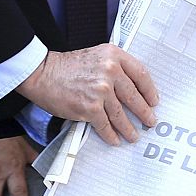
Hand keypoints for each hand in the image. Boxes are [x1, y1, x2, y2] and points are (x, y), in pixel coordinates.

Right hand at [16, 45, 157, 145]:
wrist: (42, 73)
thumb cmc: (67, 66)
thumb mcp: (96, 56)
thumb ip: (114, 67)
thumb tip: (131, 89)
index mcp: (114, 56)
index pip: (141, 74)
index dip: (149, 91)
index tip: (153, 101)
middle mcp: (110, 71)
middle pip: (134, 97)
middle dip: (144, 113)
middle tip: (150, 121)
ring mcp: (101, 91)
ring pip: (121, 114)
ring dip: (129, 128)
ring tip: (134, 135)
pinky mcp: (90, 108)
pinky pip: (105, 125)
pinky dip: (111, 135)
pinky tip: (115, 140)